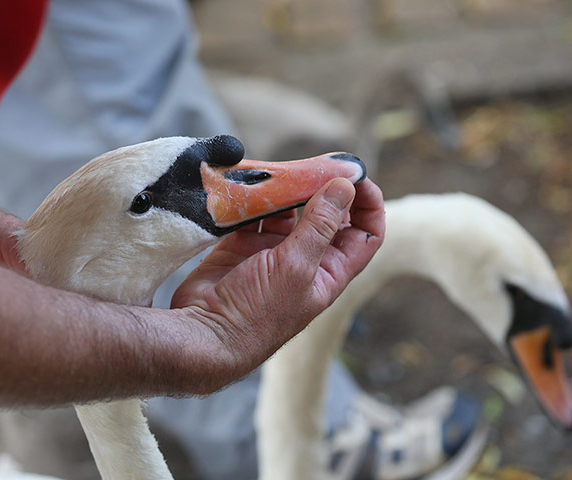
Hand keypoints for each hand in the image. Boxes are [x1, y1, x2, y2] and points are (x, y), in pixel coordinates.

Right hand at [172, 177, 384, 390]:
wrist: (204, 334)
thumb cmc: (256, 314)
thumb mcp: (297, 267)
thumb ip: (320, 225)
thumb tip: (345, 186)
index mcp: (329, 273)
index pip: (364, 234)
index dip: (368, 205)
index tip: (357, 177)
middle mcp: (304, 261)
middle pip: (327, 216)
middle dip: (326, 188)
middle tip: (319, 161)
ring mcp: (271, 253)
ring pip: (289, 211)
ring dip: (289, 189)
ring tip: (285, 169)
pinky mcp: (241, 246)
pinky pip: (254, 214)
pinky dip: (254, 198)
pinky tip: (253, 183)